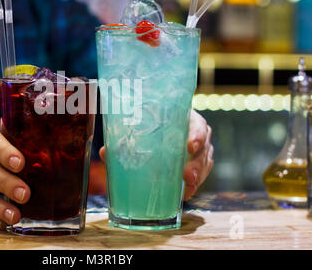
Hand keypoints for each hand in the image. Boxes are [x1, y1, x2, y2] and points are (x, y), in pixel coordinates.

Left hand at [98, 110, 213, 200]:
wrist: (158, 128)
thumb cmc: (150, 125)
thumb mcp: (141, 128)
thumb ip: (123, 139)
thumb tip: (105, 152)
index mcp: (185, 118)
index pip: (198, 124)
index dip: (197, 134)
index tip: (190, 146)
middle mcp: (196, 132)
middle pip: (204, 147)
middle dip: (197, 163)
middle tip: (187, 175)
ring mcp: (200, 149)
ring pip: (205, 162)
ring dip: (198, 176)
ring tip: (188, 187)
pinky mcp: (199, 163)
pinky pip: (202, 173)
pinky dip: (195, 184)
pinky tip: (186, 193)